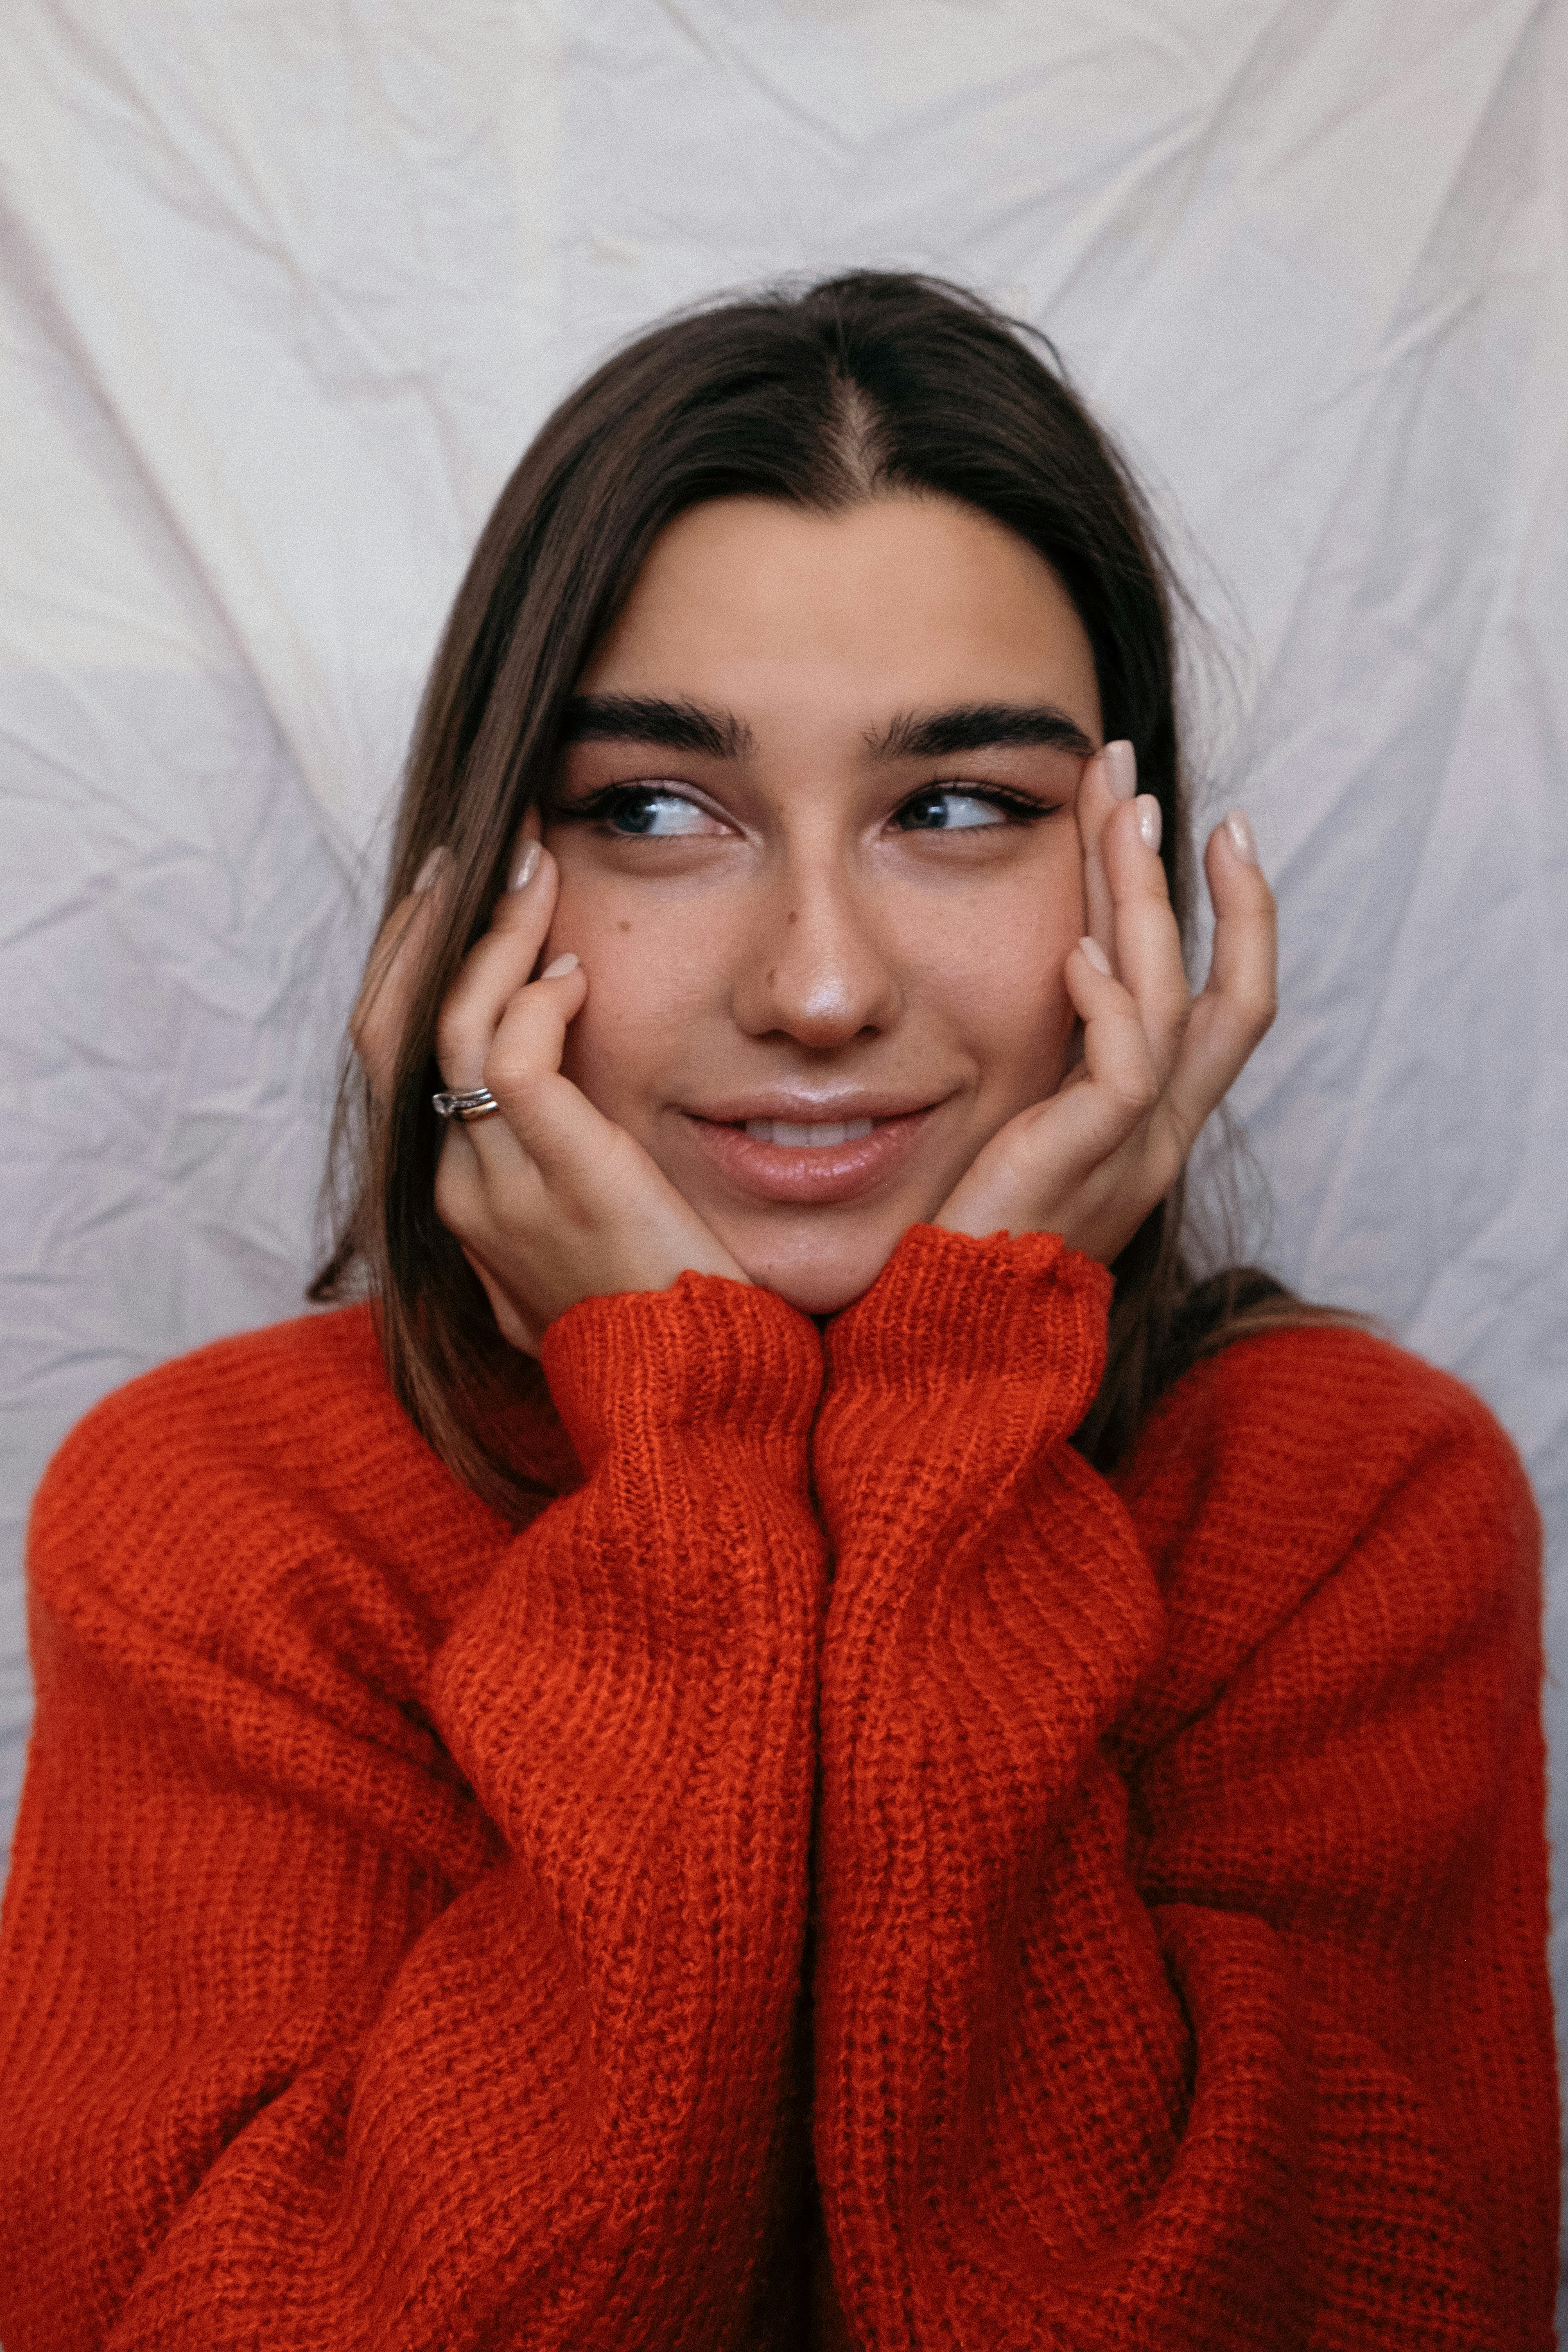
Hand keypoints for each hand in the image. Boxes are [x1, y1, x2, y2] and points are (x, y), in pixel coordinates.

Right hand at [351, 820, 747, 1353]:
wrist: (700, 1405)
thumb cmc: (674, 1318)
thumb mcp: (602, 1239)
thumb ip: (574, 1175)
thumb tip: (585, 1108)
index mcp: (468, 1200)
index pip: (406, 1060)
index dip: (423, 970)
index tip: (474, 900)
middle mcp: (462, 1190)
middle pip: (392, 1032)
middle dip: (423, 931)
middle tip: (477, 853)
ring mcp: (499, 1189)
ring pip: (442, 1029)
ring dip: (484, 936)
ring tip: (534, 869)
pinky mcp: (559, 1179)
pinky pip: (505, 1061)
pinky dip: (529, 998)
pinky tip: (575, 972)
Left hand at [934, 744, 1276, 1264]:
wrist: (953, 1342)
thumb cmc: (973, 1236)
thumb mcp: (1022, 1128)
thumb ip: (1044, 1065)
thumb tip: (1032, 976)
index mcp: (1152, 1122)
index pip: (1225, 1002)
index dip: (1234, 915)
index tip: (1209, 827)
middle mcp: (1160, 1133)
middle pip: (1223, 988)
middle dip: (1194, 879)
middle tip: (1146, 784)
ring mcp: (1130, 1152)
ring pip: (1175, 1006)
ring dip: (1147, 904)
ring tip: (1122, 818)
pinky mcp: (1083, 1165)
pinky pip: (1124, 1072)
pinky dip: (1108, 1004)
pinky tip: (1072, 949)